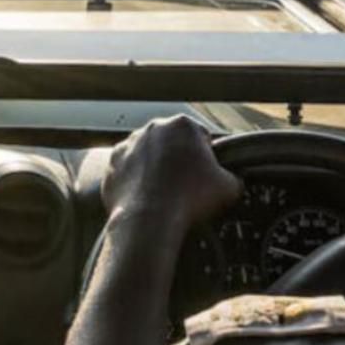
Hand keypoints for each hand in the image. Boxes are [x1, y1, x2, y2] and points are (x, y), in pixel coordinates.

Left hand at [102, 115, 241, 230]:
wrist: (150, 220)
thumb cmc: (191, 199)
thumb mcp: (229, 187)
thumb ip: (232, 176)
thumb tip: (231, 180)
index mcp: (183, 125)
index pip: (200, 136)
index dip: (206, 157)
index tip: (205, 175)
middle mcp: (153, 127)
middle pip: (172, 142)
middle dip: (178, 159)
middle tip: (185, 186)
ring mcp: (129, 143)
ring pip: (147, 154)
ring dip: (155, 168)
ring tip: (163, 194)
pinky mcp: (112, 161)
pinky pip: (127, 169)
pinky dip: (135, 179)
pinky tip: (145, 197)